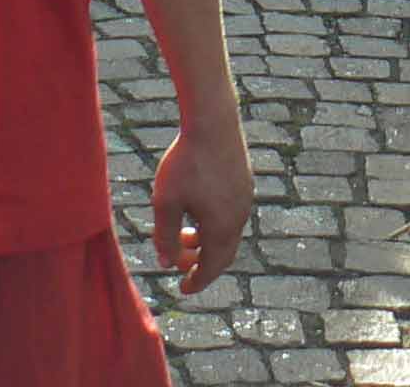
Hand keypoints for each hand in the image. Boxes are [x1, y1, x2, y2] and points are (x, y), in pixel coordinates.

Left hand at [152, 122, 252, 295]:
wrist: (213, 120)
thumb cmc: (186, 162)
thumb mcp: (166, 202)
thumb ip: (164, 237)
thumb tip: (166, 264)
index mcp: (222, 227)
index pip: (212, 268)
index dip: (196, 283)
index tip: (182, 290)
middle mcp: (239, 216)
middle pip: (223, 254)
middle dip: (202, 264)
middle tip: (182, 268)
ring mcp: (245, 197)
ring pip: (228, 233)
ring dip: (206, 242)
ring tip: (183, 235)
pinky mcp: (244, 180)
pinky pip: (232, 214)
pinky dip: (214, 224)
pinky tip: (195, 210)